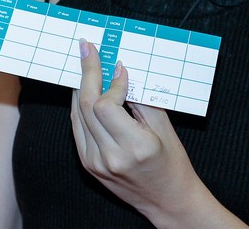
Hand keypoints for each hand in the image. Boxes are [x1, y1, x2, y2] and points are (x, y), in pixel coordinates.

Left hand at [70, 40, 200, 220]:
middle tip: (87, 50)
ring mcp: (95, 163)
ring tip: (87, 65)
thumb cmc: (171, 162)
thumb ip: (139, 99)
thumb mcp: (163, 127)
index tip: (119, 66)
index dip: (111, 82)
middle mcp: (110, 156)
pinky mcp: (88, 165)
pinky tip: (86, 91)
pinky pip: (77, 128)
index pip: (106, 105)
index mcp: (134, 147)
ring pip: (77, 115)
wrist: (167, 199)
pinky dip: (80, 107)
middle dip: (87, 73)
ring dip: (81, 87)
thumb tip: (119, 72)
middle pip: (86, 106)